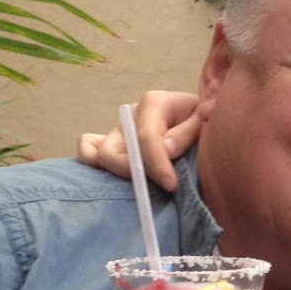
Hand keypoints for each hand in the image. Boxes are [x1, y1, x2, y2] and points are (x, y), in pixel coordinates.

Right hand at [76, 90, 202, 190]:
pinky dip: (93, 164)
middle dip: (133, 172)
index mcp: (153, 103)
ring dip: (116, 173)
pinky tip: (115, 181)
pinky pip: (88, 150)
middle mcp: (129, 116)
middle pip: (113, 151)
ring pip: (98, 155)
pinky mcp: (111, 142)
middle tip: (160, 186)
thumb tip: (167, 149)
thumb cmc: (201, 121)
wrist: (198, 120)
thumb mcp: (202, 121)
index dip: (157, 164)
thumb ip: (187, 133)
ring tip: (142, 185)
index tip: (171, 184)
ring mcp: (117, 130)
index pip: (146, 137)